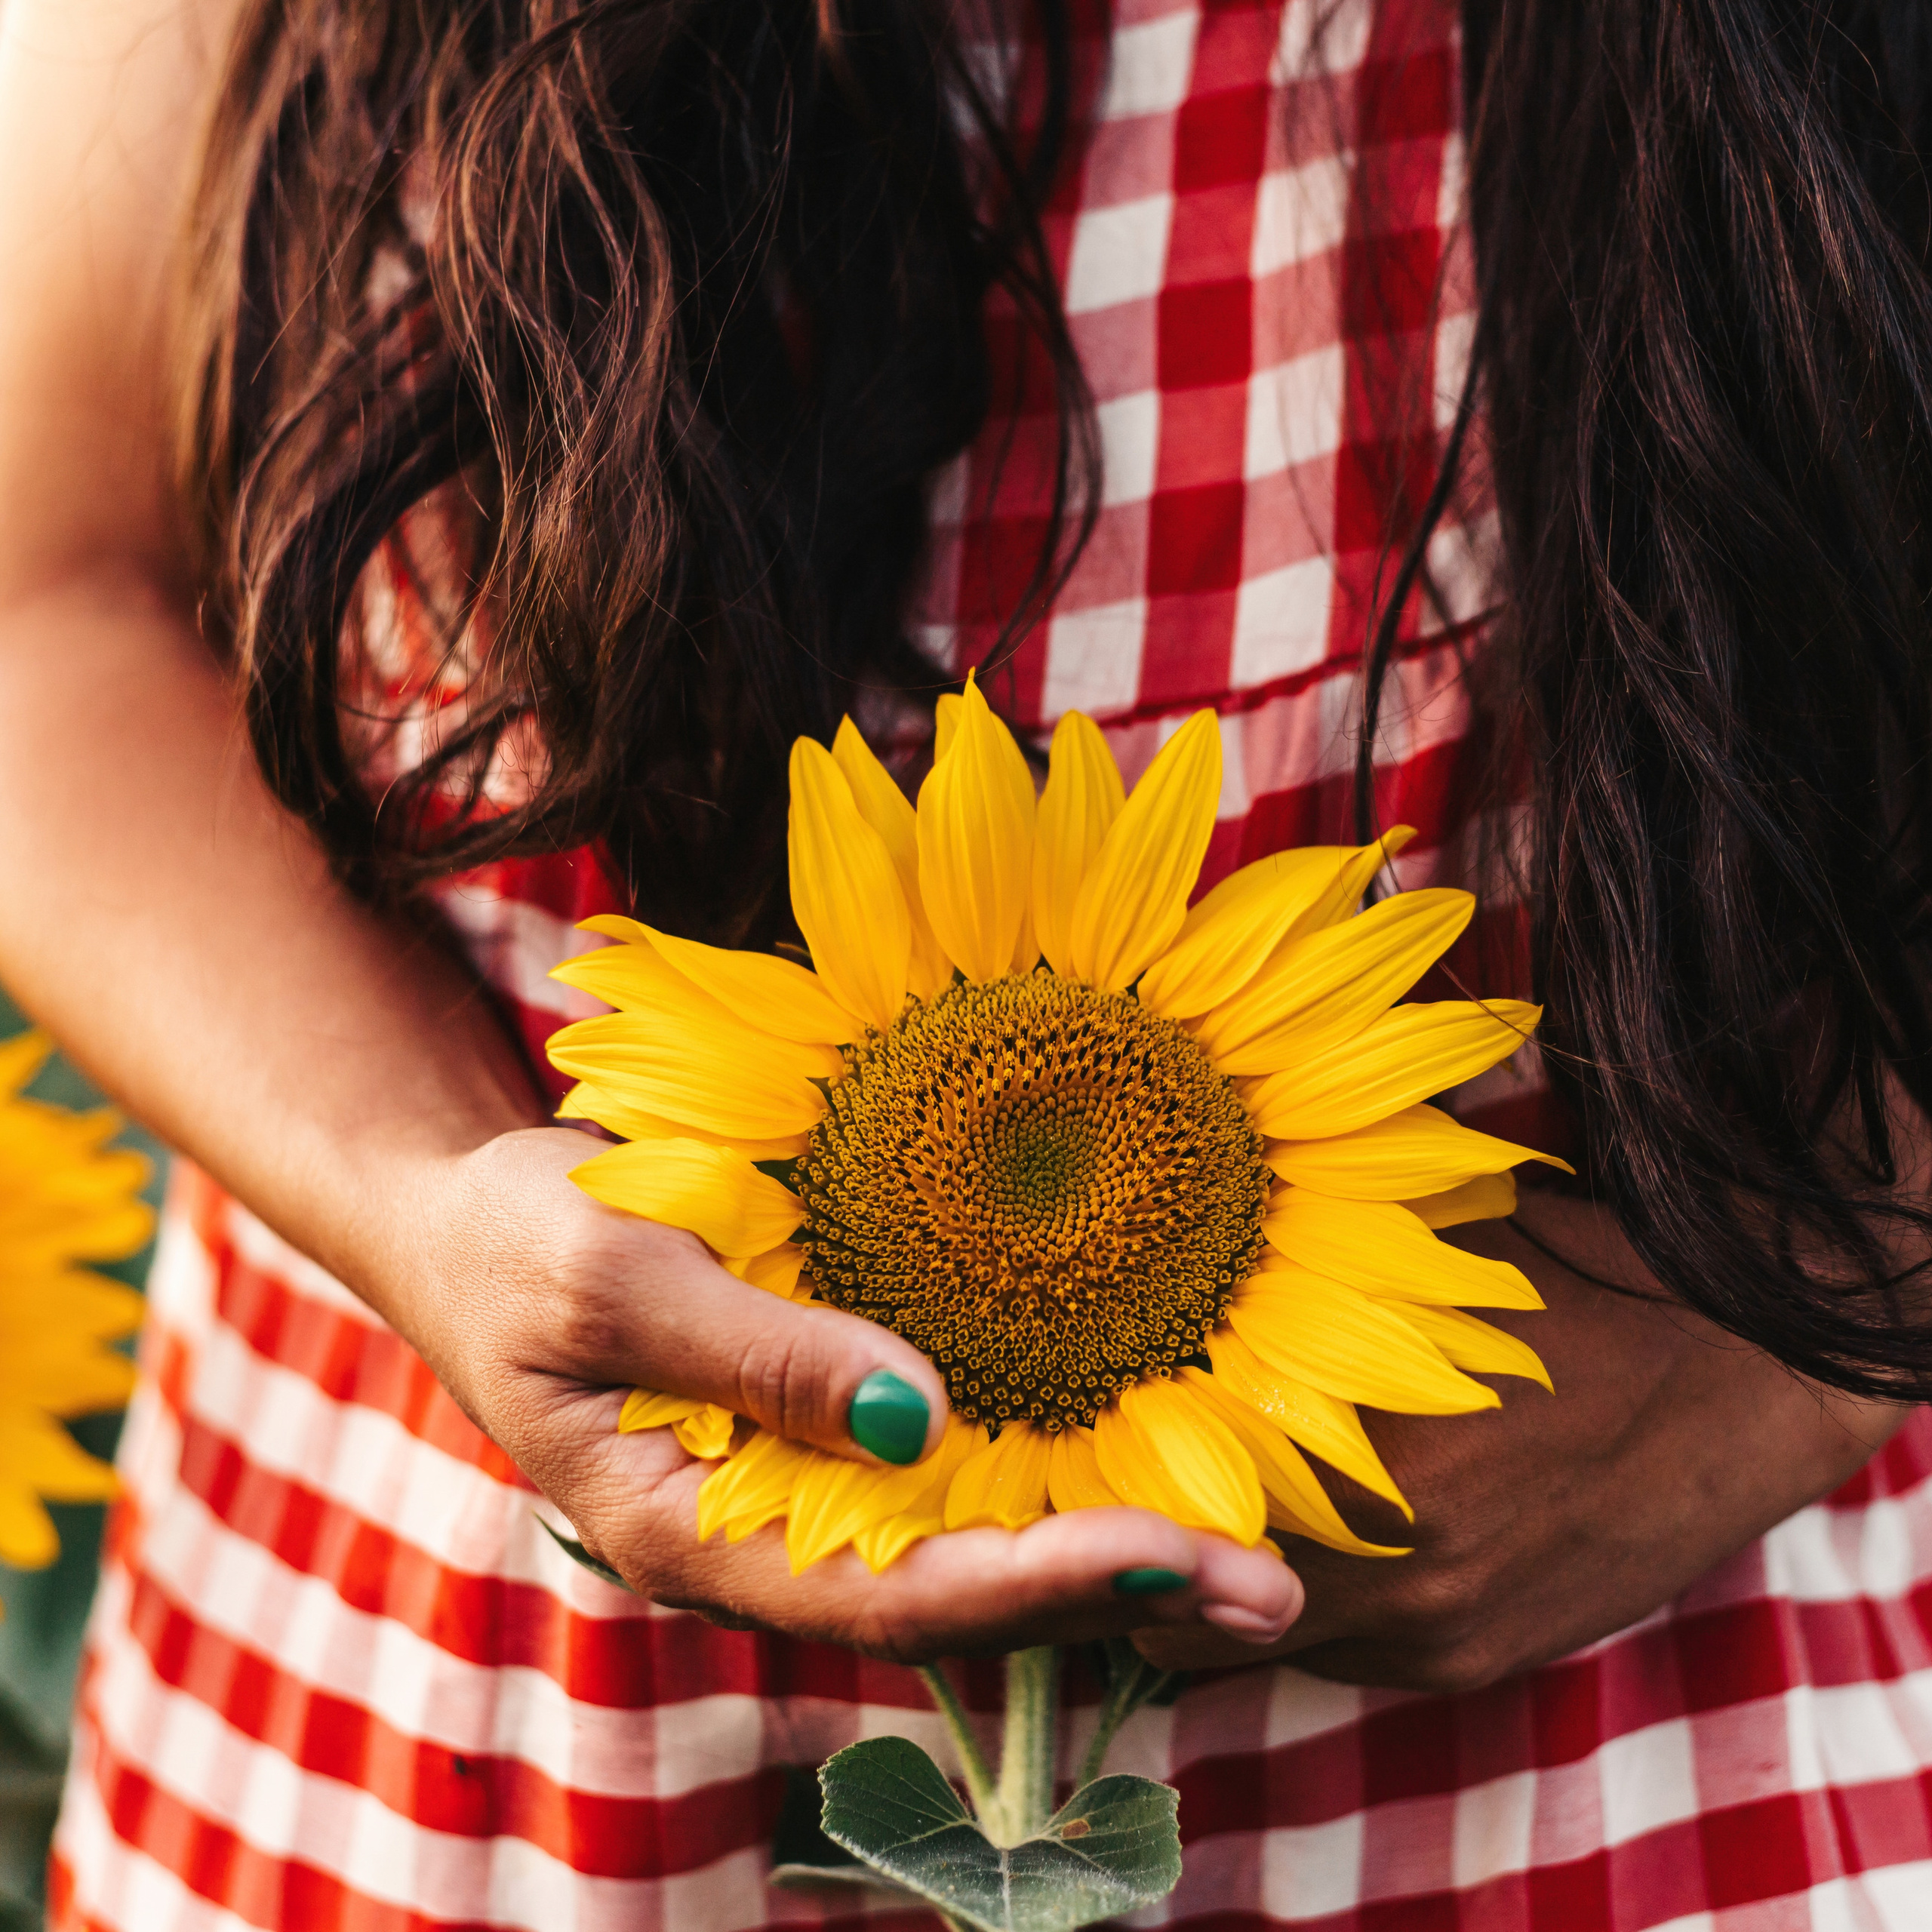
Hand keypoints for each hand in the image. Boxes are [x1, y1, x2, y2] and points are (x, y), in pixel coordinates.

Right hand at [384, 1125, 1301, 1662]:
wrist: (463, 1229)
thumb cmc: (517, 1242)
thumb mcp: (611, 1275)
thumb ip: (761, 1351)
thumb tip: (920, 1420)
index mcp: (692, 1529)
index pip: (884, 1592)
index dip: (1030, 1583)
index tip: (1168, 1558)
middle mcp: (760, 1541)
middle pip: (951, 1604)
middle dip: (1108, 1599)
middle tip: (1275, 1591)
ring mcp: (792, 1500)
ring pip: (962, 1562)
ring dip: (1101, 1562)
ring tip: (1253, 1563)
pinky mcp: (817, 1447)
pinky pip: (944, 1497)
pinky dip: (1046, 1496)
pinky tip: (1143, 1484)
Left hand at [1131, 1190, 1907, 1690]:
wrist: (1739, 1368)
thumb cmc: (1560, 1278)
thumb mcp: (1403, 1257)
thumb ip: (1277, 1292)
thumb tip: (1146, 1257)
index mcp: (1359, 1459)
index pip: (1159, 1528)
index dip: (1098, 1501)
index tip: (1062, 1450)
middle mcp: (1394, 1577)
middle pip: (1184, 1620)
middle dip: (1135, 1564)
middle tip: (1104, 1490)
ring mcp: (1438, 1638)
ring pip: (1251, 1648)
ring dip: (1210, 1593)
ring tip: (1194, 1503)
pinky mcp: (1477, 1664)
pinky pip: (1335, 1657)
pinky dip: (1293, 1608)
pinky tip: (1301, 1529)